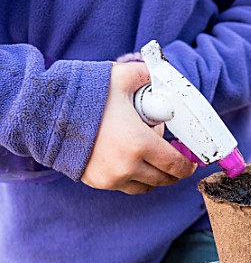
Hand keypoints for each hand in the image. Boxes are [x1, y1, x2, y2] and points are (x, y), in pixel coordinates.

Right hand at [81, 62, 196, 193]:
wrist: (47, 115)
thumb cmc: (86, 96)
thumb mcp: (121, 77)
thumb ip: (147, 75)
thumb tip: (161, 76)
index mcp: (139, 143)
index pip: (176, 164)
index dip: (188, 165)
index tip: (191, 162)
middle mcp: (127, 166)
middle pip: (164, 179)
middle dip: (174, 171)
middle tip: (175, 159)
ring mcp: (112, 178)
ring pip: (146, 186)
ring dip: (155, 177)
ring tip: (154, 161)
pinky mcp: (99, 182)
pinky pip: (127, 186)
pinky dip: (136, 179)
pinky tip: (135, 163)